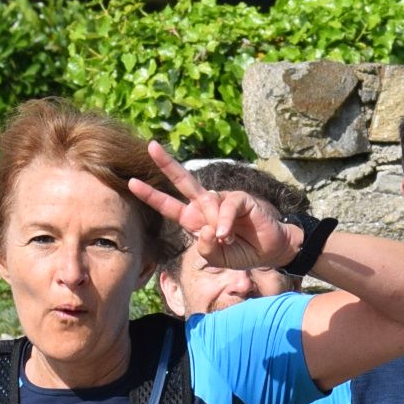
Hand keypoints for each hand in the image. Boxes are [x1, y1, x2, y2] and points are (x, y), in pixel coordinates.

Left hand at [127, 141, 298, 271]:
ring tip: (229, 239)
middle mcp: (205, 205)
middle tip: (151, 147)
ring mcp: (221, 200)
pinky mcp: (239, 198)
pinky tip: (228, 234)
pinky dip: (225, 222)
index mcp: (194, 219)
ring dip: (216, 226)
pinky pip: (226, 207)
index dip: (151, 195)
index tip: (132, 182)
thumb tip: (207, 229)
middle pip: (182, 181)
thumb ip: (206, 248)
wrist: (270, 250)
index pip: (168, 206)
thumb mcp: (217, 257)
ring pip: (207, 203)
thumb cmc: (241, 252)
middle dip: (166, 164)